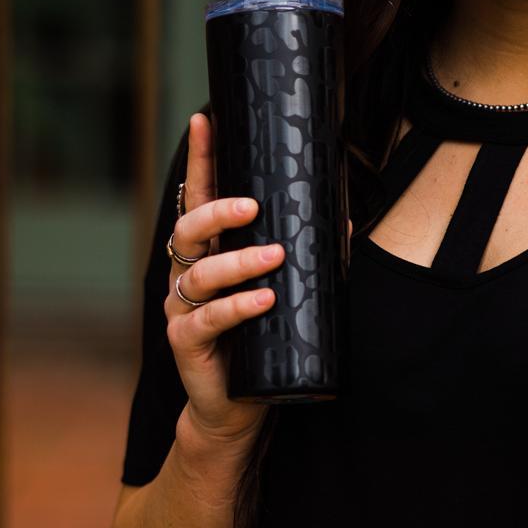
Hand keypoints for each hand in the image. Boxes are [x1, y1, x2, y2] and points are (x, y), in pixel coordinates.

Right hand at [163, 110, 281, 447]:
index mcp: (207, 253)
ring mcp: (182, 310)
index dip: (202, 159)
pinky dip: (237, 307)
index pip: (199, 197)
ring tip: (274, 257)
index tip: (206, 120)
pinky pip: (207, 320)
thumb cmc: (262, 341)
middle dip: (217, 211)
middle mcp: (187, 275)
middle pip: (188, 228)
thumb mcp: (283, 291)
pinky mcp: (186, 344)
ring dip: (238, 262)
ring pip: (199, 274)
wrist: (238, 408)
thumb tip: (345, 211)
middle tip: (252, 207)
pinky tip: (263, 300)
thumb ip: (303, 253)